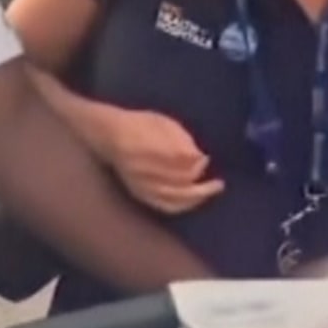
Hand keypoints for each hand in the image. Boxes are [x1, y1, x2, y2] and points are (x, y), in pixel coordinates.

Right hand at [97, 105, 224, 213]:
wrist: (108, 137)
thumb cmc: (139, 125)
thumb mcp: (161, 122)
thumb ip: (180, 139)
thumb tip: (199, 157)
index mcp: (145, 147)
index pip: (177, 163)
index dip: (195, 163)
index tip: (206, 157)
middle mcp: (141, 170)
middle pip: (177, 184)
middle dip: (201, 186)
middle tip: (219, 183)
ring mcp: (140, 185)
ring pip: (173, 198)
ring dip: (196, 196)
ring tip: (212, 190)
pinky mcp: (139, 194)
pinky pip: (164, 205)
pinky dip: (183, 205)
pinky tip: (196, 200)